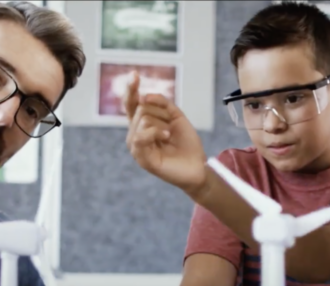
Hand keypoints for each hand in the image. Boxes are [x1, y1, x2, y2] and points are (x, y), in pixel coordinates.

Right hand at [124, 71, 207, 195]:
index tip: (135, 74)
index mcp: (142, 124)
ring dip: (162, 124)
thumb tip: (145, 96)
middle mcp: (135, 133)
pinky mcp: (141, 158)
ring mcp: (136, 146)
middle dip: (162, 114)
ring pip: (143, 119)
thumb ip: (163, 104)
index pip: (131, 103)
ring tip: (170, 136)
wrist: (197, 166)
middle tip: (172, 128)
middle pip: (142, 109)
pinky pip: (141, 136)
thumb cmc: (187, 144)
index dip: (131, 89)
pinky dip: (156, 133)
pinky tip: (167, 137)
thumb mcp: (177, 117)